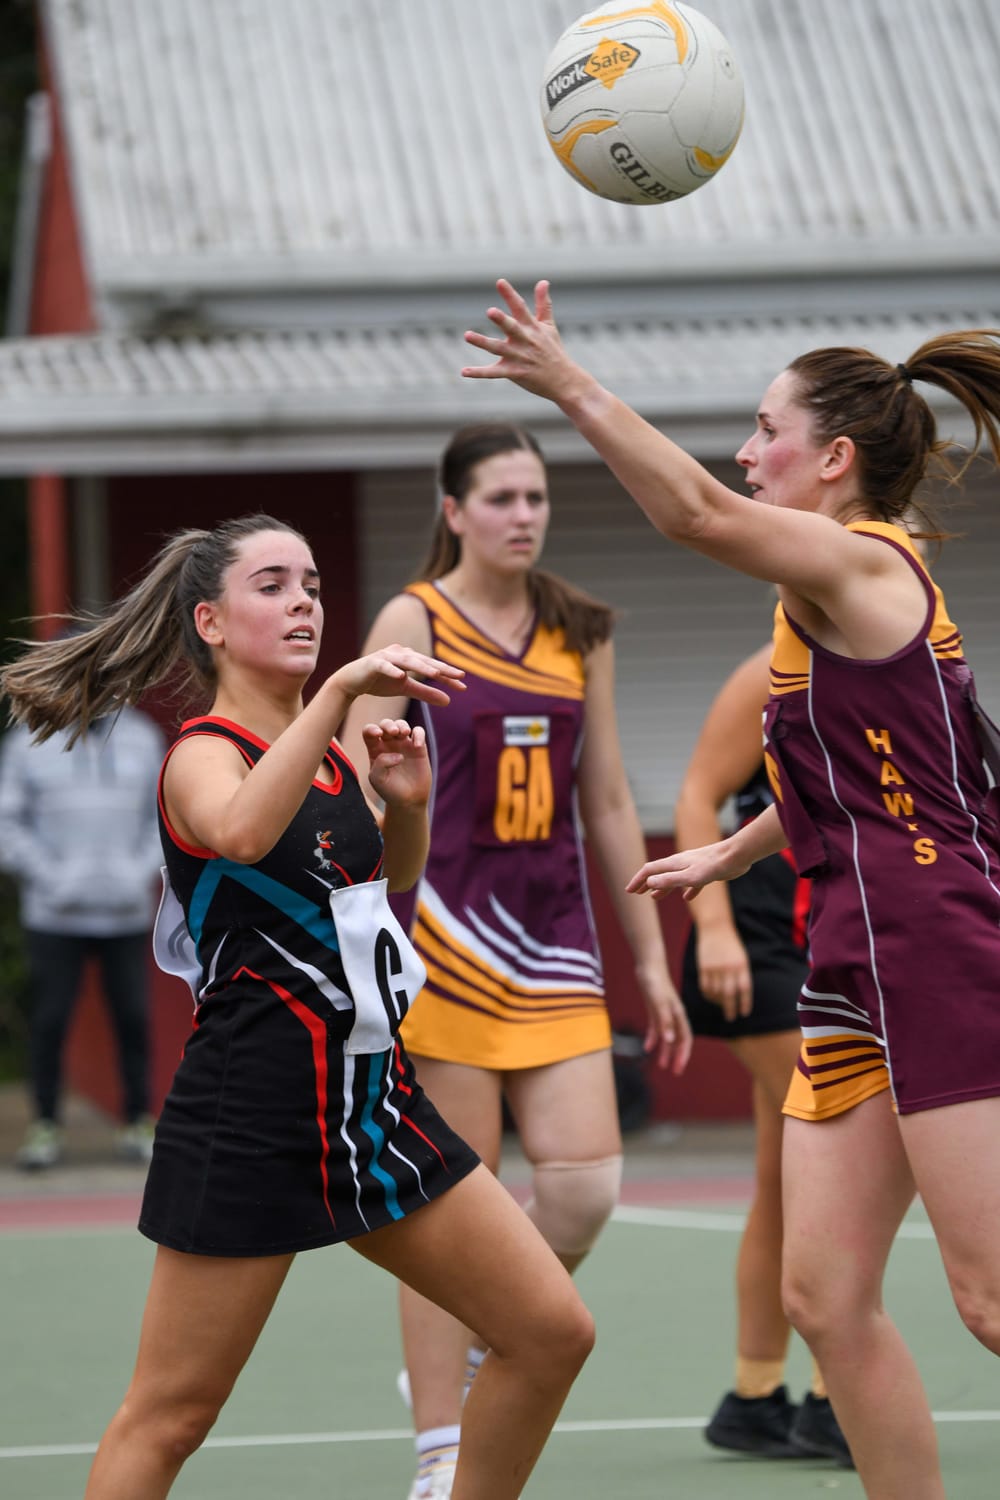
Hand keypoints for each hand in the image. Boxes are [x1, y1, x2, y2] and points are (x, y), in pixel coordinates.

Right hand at [333, 645, 464, 705]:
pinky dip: (392, 670)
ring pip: (407, 661)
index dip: (448, 676)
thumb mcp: (405, 688)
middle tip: (459, 676)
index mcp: (410, 658)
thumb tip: (448, 701)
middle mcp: (400, 653)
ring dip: (421, 667)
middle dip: (442, 669)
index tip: (463, 687)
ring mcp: (386, 656)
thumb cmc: (379, 682)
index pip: (432, 667)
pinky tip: (401, 676)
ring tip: (436, 674)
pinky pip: (384, 666)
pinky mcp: (372, 663)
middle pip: (424, 661)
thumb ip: (426, 693)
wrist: (352, 681)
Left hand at [363, 719, 430, 808]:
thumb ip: (380, 764)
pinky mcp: (419, 748)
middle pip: (385, 724)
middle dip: (388, 724)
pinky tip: (417, 745)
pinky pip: (419, 732)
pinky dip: (418, 734)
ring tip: (404, 733)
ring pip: (401, 725)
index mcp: (375, 750)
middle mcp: (388, 744)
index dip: (371, 729)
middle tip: (393, 732)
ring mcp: (404, 745)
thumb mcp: (377, 779)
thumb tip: (398, 754)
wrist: (409, 800)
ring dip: (402, 725)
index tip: (377, 735)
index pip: (369, 732)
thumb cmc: (390, 790)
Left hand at [461, 279, 589, 402]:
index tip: (500, 282)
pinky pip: (494, 373)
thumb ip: (543, 304)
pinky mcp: (514, 373)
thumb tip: (543, 281)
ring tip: (467, 335)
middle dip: (502, 320)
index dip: (510, 295)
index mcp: (532, 328)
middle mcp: (524, 341)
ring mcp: (519, 357)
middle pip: (512, 328)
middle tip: (490, 311)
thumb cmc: (554, 351)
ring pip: (498, 349)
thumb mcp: (549, 326)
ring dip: (483, 342)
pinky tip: (464, 371)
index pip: (520, 308)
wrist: (564, 381)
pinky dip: (479, 373)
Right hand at [626, 837, 750, 901]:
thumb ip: (669, 880)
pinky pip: (692, 882)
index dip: (638, 880)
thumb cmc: (714, 865)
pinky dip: (686, 890)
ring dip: (663, 887)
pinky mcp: (706, 872)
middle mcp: (681, 863)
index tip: (629, 891)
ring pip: (674, 878)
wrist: (737, 855)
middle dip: (646, 883)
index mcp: (675, 863)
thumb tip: (649, 882)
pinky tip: (687, 897)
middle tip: (636, 893)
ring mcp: (693, 867)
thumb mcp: (690, 877)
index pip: (650, 871)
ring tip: (655, 897)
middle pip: (659, 873)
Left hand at [636, 963, 692, 1075]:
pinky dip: (653, 1038)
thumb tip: (669, 1040)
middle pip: (678, 1040)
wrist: (648, 964)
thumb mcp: (658, 1001)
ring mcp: (664, 1012)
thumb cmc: (655, 981)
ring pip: (667, 1036)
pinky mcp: (655, 1009)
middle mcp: (674, 1015)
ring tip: (661, 1065)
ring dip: (665, 1050)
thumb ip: (664, 1020)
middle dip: (676, 1056)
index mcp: (678, 1015)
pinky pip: (656, 1028)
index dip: (683, 1054)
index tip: (678, 1068)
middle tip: (674, 1072)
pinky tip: (647, 1047)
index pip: (685, 1039)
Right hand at [695, 924, 752, 1021]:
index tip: (744, 1013)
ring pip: (716, 992)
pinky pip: (705, 987)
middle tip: (731, 1018)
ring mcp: (714, 968)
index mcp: (741, 965)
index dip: (745, 1003)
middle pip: (729, 995)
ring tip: (721, 1005)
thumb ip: (741, 975)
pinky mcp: (703, 967)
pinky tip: (711, 997)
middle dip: (730, 1009)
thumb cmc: (731, 945)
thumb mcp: (742, 958)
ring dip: (718, 1002)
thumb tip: (739, 996)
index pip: (745, 989)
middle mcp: (728, 968)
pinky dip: (708, 995)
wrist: (716, 928)